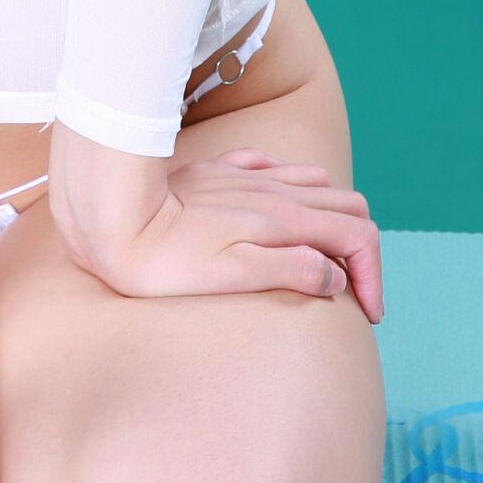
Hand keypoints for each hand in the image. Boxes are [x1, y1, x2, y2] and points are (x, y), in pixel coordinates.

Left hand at [50, 134, 384, 321]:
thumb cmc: (163, 259)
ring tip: (325, 257)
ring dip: (334, 219)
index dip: (373, 277)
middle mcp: (273, 191)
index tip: (366, 315)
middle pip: (347, 206)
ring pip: (317, 183)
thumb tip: (334, 277)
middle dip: (362, 251)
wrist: (109, 215)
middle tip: (353, 294)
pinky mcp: (220, 172)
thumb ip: (289, 270)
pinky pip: (275, 167)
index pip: (357, 236)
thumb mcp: (230, 275)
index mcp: (281, 219)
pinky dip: (297, 190)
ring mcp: (247, 176)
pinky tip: (283, 211)